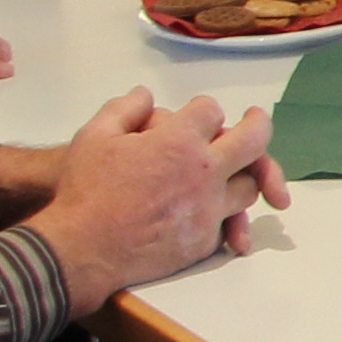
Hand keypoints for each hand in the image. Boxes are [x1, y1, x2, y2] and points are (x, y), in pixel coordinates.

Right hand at [22, 88, 287, 304]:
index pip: (211, 111)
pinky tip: (219, 207)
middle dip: (258, 125)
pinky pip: (227, 221)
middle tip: (256, 119)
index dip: (204, 108)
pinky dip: (226, 211)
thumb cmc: (86, 189)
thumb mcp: (95, 136)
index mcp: (178, 143)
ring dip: (246, 174)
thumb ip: (124, 108)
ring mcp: (207, 210)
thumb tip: (144, 94)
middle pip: (253, 142)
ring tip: (240, 167)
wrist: (83, 247)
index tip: (200, 112)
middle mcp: (203, 174)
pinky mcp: (203, 241)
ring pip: (248, 187)